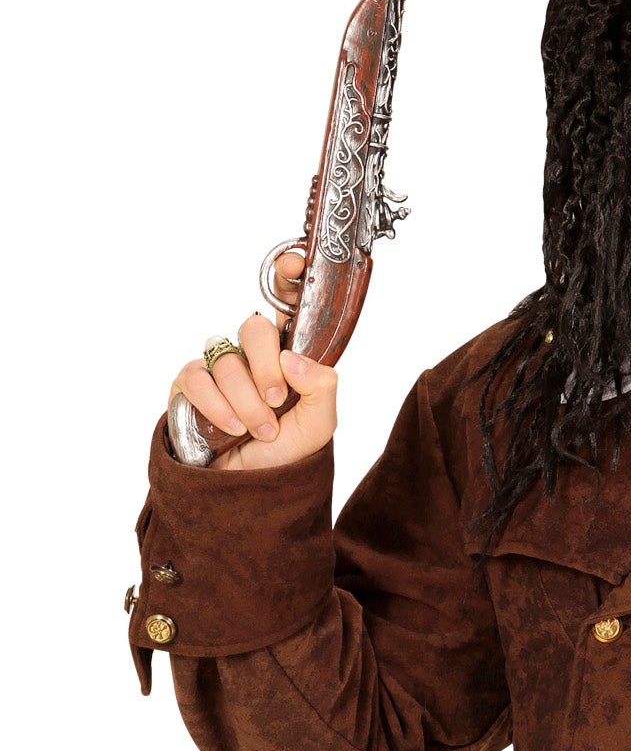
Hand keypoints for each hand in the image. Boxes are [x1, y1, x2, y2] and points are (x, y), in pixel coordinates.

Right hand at [167, 252, 337, 470]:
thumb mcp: (318, 425)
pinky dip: (218, 407)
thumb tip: (293, 359)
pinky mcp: (188, 383)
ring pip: (228, 361)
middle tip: (276, 400)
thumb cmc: (284, 452)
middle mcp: (253, 354)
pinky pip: (197, 379)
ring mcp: (220, 366)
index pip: (285, 305)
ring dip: (247, 403)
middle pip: (254, 328)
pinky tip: (231, 428)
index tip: (293, 264)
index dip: (286, 276)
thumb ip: (321, 388)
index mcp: (287, 355)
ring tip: (259, 430)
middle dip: (266, 367)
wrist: (248, 486)